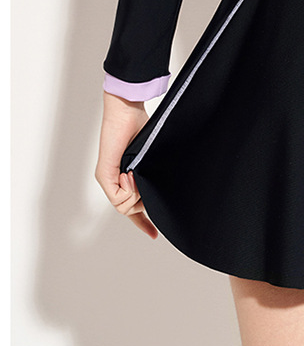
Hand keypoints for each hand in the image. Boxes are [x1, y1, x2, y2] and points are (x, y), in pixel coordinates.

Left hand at [95, 91, 158, 238]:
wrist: (126, 110)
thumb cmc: (139, 125)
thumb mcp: (149, 156)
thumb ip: (150, 173)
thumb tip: (156, 189)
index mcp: (123, 176)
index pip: (130, 206)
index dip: (142, 223)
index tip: (154, 234)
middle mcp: (112, 180)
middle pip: (128, 210)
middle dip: (142, 203)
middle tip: (143, 181)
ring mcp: (106, 179)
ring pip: (123, 208)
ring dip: (135, 194)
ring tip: (137, 173)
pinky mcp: (104, 175)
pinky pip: (118, 199)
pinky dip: (129, 190)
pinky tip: (131, 174)